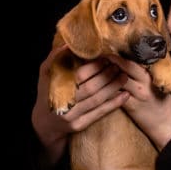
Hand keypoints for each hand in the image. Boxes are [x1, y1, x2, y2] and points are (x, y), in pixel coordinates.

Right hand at [31, 46, 129, 163]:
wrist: (45, 123)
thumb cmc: (48, 92)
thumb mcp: (46, 75)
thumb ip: (54, 58)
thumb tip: (67, 45)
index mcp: (55, 86)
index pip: (79, 75)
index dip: (95, 67)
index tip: (106, 59)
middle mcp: (64, 103)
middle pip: (91, 88)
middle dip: (107, 76)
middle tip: (118, 67)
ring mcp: (72, 116)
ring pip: (97, 100)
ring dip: (113, 87)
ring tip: (124, 77)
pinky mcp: (80, 125)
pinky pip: (100, 113)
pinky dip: (114, 104)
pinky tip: (125, 95)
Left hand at [108, 55, 170, 150]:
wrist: (168, 124)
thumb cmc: (166, 102)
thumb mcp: (165, 82)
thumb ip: (153, 70)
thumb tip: (142, 56)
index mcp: (153, 75)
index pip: (136, 60)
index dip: (122, 53)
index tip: (111, 46)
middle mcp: (145, 83)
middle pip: (125, 66)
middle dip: (111, 59)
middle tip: (99, 52)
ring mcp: (137, 95)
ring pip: (117, 80)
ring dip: (106, 73)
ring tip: (96, 66)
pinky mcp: (131, 107)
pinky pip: (116, 95)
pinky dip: (107, 88)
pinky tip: (99, 84)